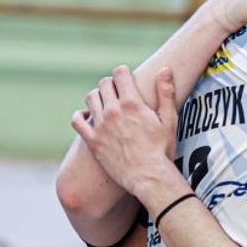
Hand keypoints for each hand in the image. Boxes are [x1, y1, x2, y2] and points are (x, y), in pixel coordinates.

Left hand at [71, 67, 185, 206]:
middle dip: (112, 84)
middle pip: (104, 83)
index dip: (124, 73)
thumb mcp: (170, 119)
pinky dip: (80, 115)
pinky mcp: (92, 140)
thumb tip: (164, 69)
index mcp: (132, 103)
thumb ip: (166, 92)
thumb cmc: (162, 150)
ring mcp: (100, 126)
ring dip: (98, 97)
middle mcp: (113, 111)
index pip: (120, 73)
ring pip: (91, 98)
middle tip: (120, 93)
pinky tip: (89, 117)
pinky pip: (77, 120)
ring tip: (107, 104)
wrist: (149, 177)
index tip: (128, 79)